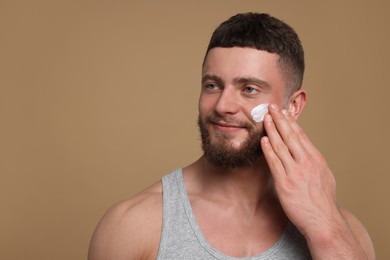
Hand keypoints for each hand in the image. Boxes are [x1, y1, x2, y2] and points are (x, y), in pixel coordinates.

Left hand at [260, 103, 339, 237]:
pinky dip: (268, 150)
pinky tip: (263, 140)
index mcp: (316, 159)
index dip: (290, 122)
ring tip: (264, 118)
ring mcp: (295, 172)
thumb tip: (305, 151)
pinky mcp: (284, 183)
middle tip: (271, 107)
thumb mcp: (324, 175)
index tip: (283, 112)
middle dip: (279, 119)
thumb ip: (313, 161)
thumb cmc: (322, 200)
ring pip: (281, 146)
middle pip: (290, 136)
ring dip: (271, 130)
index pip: (301, 135)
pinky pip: (274, 162)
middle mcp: (306, 162)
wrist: (322, 220)